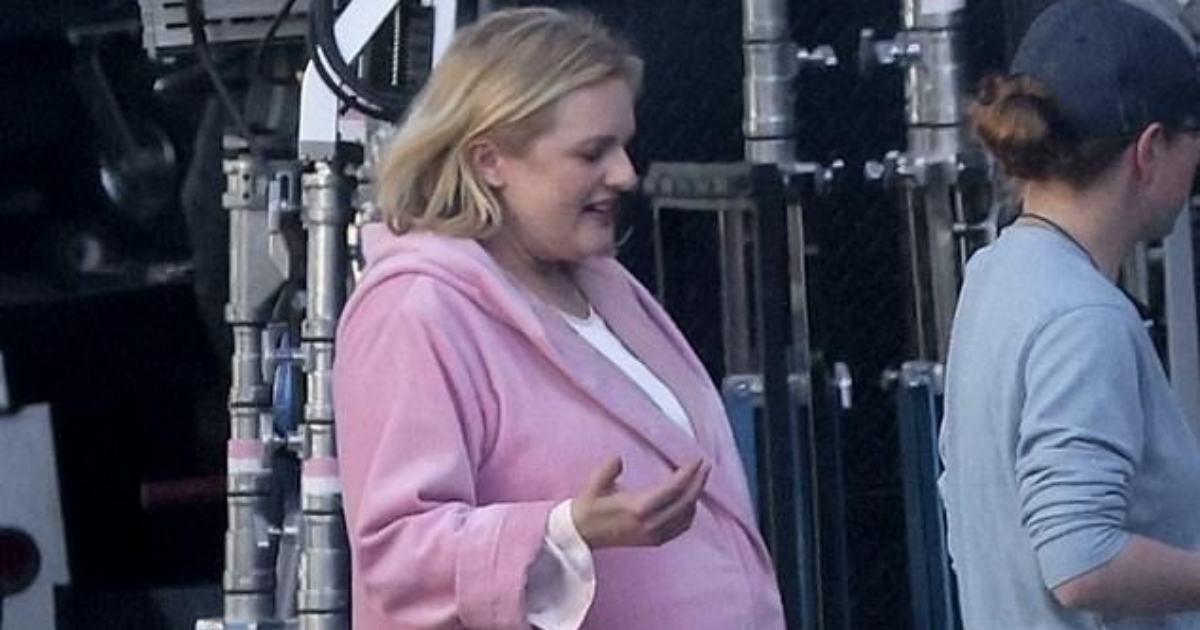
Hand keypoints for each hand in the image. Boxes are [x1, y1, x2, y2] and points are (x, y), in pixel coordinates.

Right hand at [570, 457, 710, 549]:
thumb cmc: (588, 507)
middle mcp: (650, 524)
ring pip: (686, 517)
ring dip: (695, 497)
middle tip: (705, 465)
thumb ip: (607, 470)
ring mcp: (653, 535)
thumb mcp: (594, 485)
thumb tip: (618, 459)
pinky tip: (689, 501)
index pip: (673, 489)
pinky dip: (689, 513)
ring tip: (697, 479)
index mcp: (638, 508)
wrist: (580, 534)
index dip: (688, 474)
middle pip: (685, 502)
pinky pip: (681, 528)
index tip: (697, 460)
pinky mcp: (654, 542)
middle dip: (698, 483)